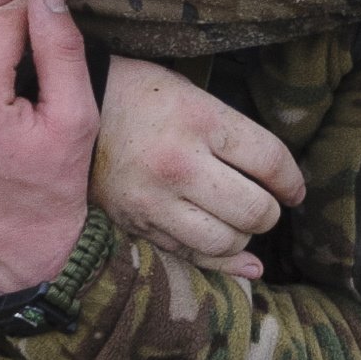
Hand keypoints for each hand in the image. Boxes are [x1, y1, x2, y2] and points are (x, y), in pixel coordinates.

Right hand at [93, 57, 301, 277]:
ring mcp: (155, 200)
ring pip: (227, 241)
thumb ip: (232, 133)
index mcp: (199, 121)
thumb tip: (279, 181)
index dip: (292, 181)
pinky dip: (225, 264)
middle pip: (255, 210)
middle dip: (269, 211)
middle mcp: (180, 164)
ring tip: (238, 221)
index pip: (271, 162)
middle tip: (265, 203)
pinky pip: (193, 257)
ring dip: (243, 236)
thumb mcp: (189, 95)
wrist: (66, 113)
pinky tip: (245, 264)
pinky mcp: (137, 224)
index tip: (294, 189)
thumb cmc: (139, 97)